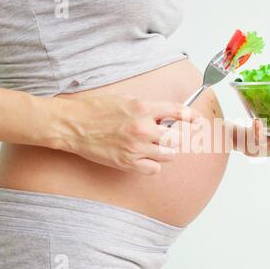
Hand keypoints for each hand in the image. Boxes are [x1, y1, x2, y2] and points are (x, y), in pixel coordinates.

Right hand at [55, 94, 200, 174]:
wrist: (71, 124)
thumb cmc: (94, 109)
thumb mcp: (124, 99)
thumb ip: (147, 108)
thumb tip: (165, 114)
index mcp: (143, 108)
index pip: (178, 112)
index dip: (192, 117)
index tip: (198, 121)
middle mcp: (143, 128)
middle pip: (177, 138)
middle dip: (176, 137)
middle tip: (167, 136)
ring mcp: (135, 147)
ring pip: (169, 155)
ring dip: (166, 151)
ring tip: (154, 147)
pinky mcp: (127, 162)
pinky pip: (154, 169)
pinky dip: (153, 165)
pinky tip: (145, 158)